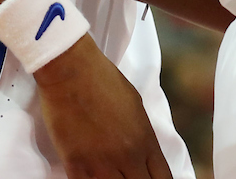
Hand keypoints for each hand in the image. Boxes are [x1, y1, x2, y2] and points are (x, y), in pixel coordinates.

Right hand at [35, 33, 171, 177]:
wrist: (72, 69)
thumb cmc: (103, 79)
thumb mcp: (135, 104)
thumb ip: (142, 134)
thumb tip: (144, 155)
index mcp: (145, 140)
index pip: (163, 178)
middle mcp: (127, 157)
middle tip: (129, 176)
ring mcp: (101, 164)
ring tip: (110, 174)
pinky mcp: (76, 166)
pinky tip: (91, 175)